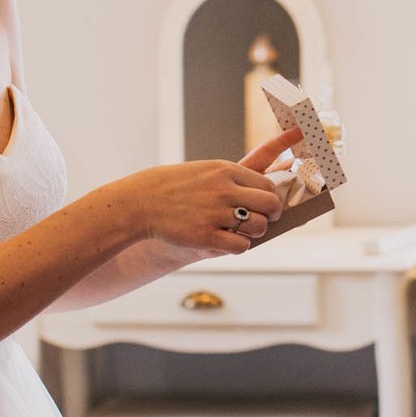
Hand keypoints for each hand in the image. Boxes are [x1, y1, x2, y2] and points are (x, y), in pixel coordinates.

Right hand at [125, 128, 297, 256]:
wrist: (143, 201)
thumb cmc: (178, 186)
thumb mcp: (208, 171)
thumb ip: (235, 178)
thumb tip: (267, 190)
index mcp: (226, 171)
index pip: (267, 185)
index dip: (271, 198)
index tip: (267, 205)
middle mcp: (224, 190)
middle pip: (271, 205)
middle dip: (272, 215)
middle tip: (263, 220)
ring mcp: (215, 214)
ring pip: (259, 226)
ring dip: (255, 232)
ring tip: (242, 231)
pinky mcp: (205, 237)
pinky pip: (241, 245)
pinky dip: (239, 246)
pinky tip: (228, 241)